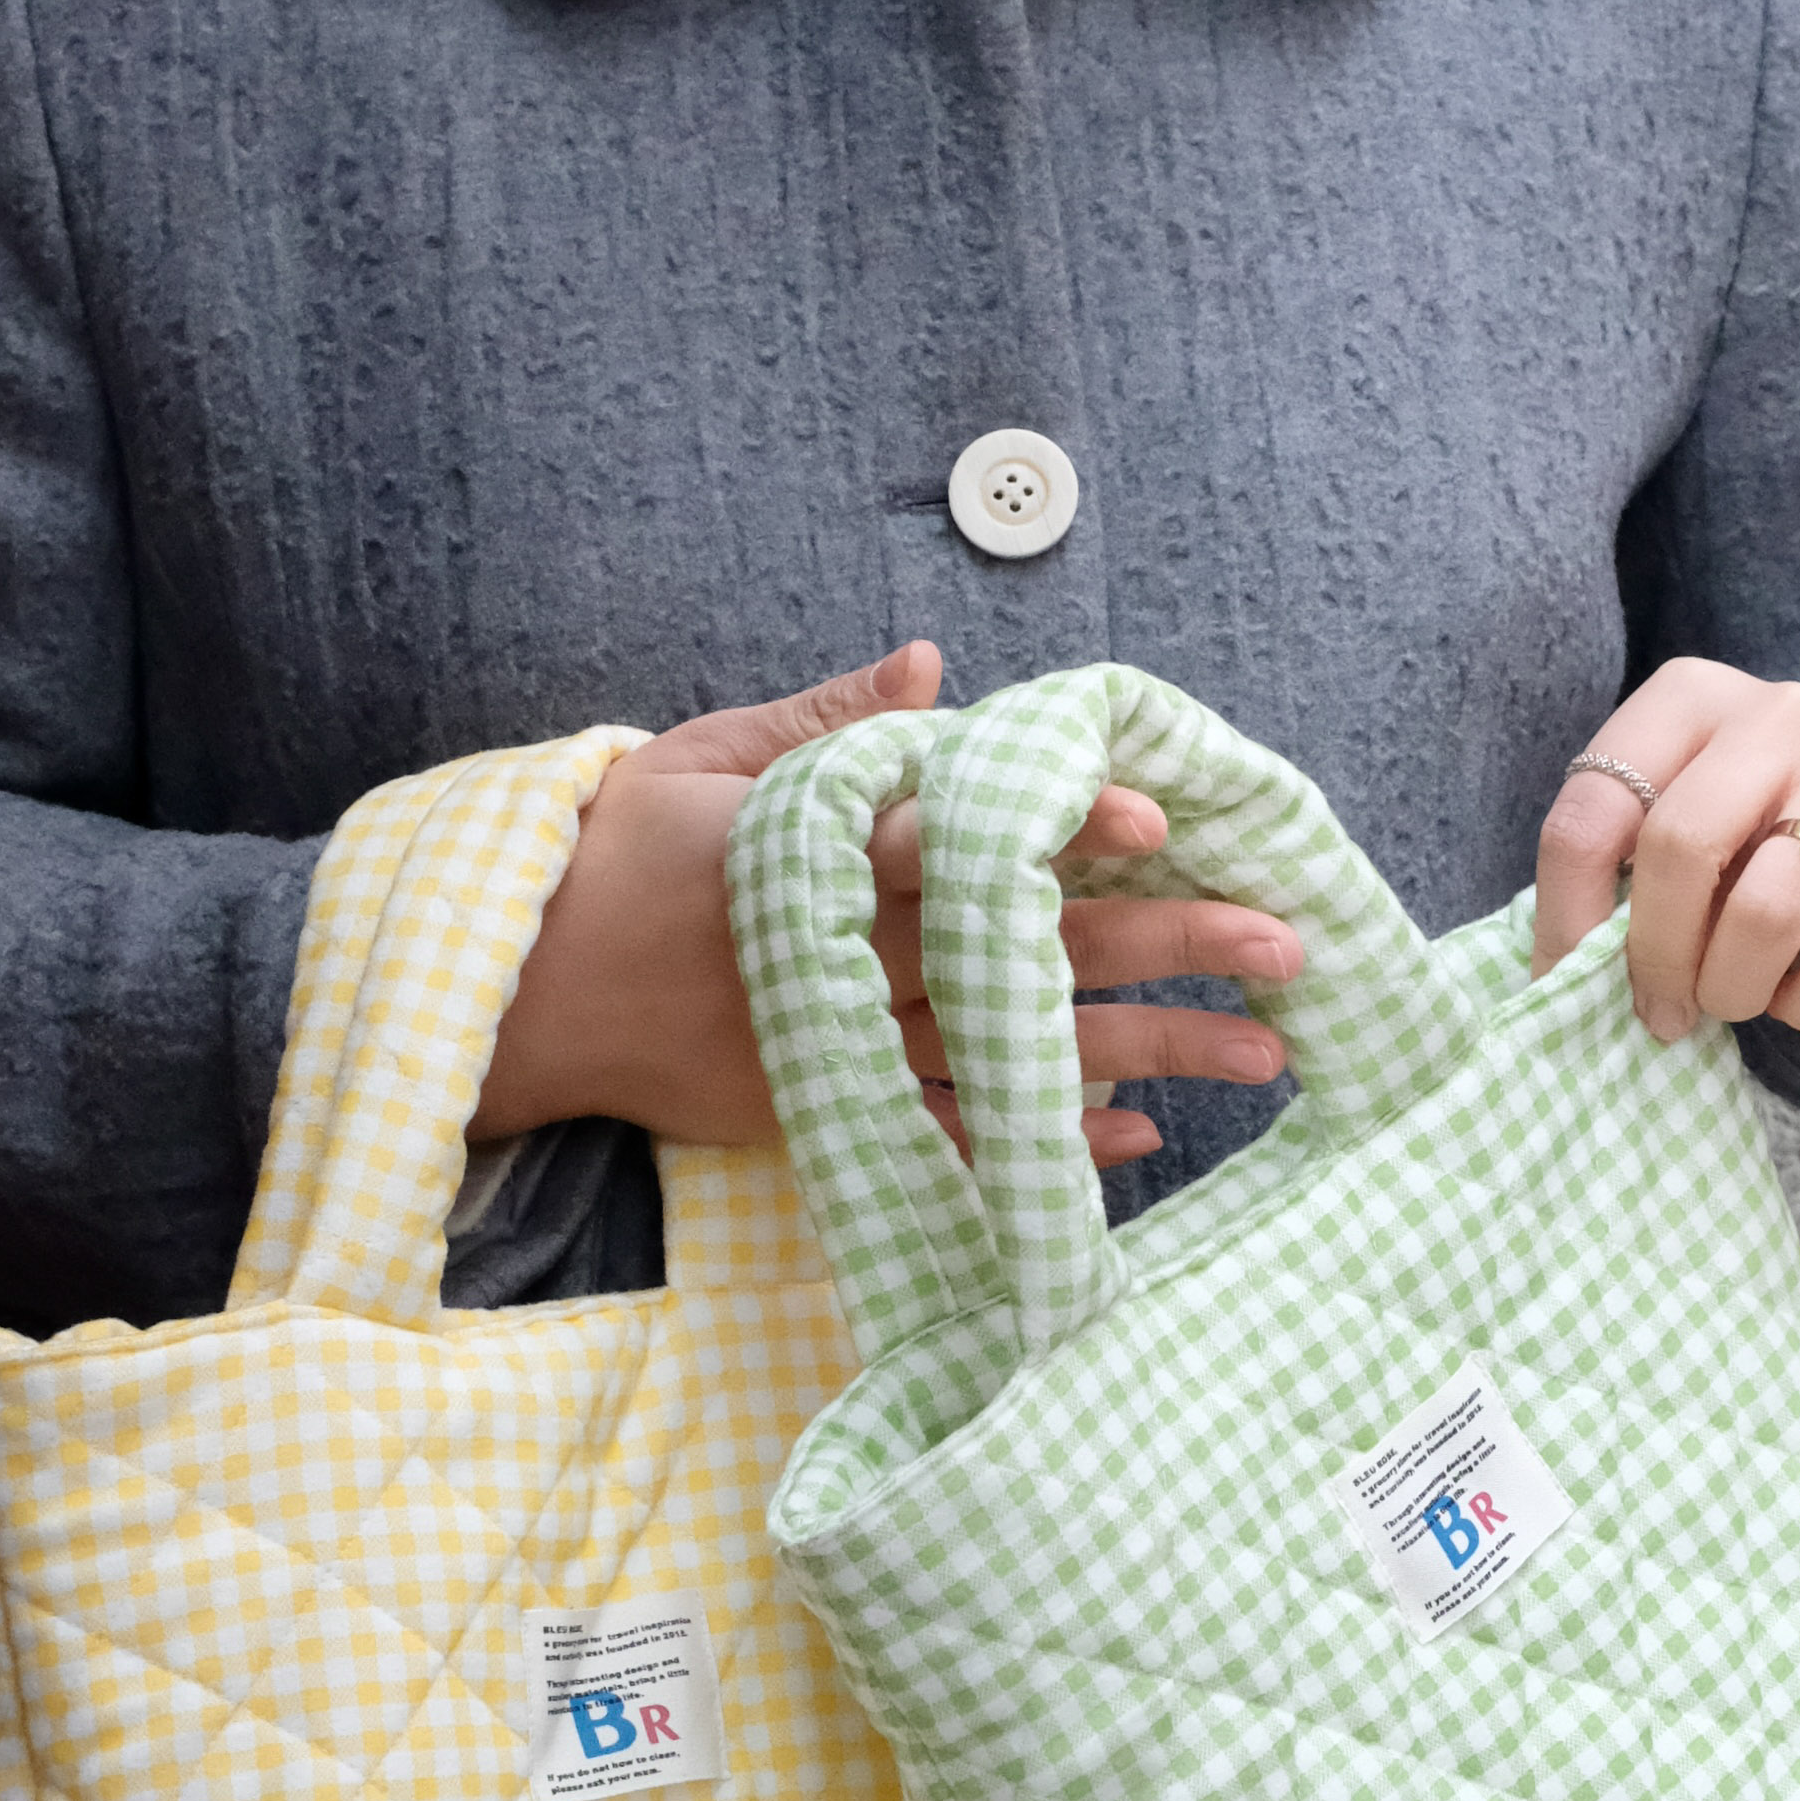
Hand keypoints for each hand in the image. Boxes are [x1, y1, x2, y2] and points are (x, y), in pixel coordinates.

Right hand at [472, 640, 1303, 1168]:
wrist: (515, 1002)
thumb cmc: (609, 862)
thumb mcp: (696, 759)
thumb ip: (824, 721)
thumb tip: (939, 663)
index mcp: (811, 852)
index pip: (954, 830)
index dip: (1059, 820)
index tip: (1161, 814)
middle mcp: (840, 954)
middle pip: (1025, 949)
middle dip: (1163, 944)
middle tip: (1284, 943)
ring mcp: (840, 1044)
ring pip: (1014, 1051)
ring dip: (1144, 1052)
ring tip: (1260, 1055)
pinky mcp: (825, 1111)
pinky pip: (952, 1132)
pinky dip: (1042, 1137)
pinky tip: (1136, 1135)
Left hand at [1532, 658, 1799, 1039]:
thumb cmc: (1757, 835)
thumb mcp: (1678, 823)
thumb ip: (1619, 872)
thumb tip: (1559, 977)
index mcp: (1686, 701)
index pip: (1590, 813)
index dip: (1563, 917)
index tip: (1562, 983)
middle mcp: (1774, 716)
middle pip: (1677, 852)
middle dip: (1656, 959)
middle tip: (1662, 1011)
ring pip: (1763, 910)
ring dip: (1732, 990)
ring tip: (1731, 1000)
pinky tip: (1797, 997)